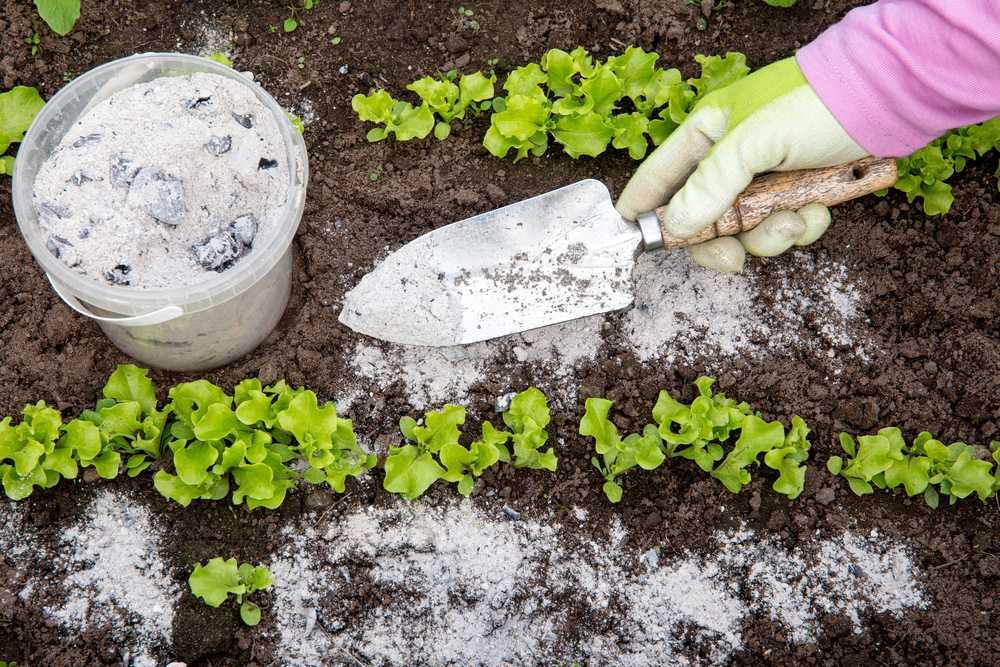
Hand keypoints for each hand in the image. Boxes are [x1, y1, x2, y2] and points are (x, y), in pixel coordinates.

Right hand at [616, 57, 868, 271]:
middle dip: (720, 240)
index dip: (644, 210)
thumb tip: (676, 225)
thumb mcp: (753, 142)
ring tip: (797, 220)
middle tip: (733, 257)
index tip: (635, 242)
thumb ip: (711, 185)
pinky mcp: (794, 192)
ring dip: (769, 235)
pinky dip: (800, 226)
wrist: (888, 99)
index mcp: (706, 135)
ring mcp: (761, 179)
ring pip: (744, 230)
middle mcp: (728, 159)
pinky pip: (781, 227)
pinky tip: (818, 210)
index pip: (658, 178)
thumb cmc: (814, 104)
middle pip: (700, 219)